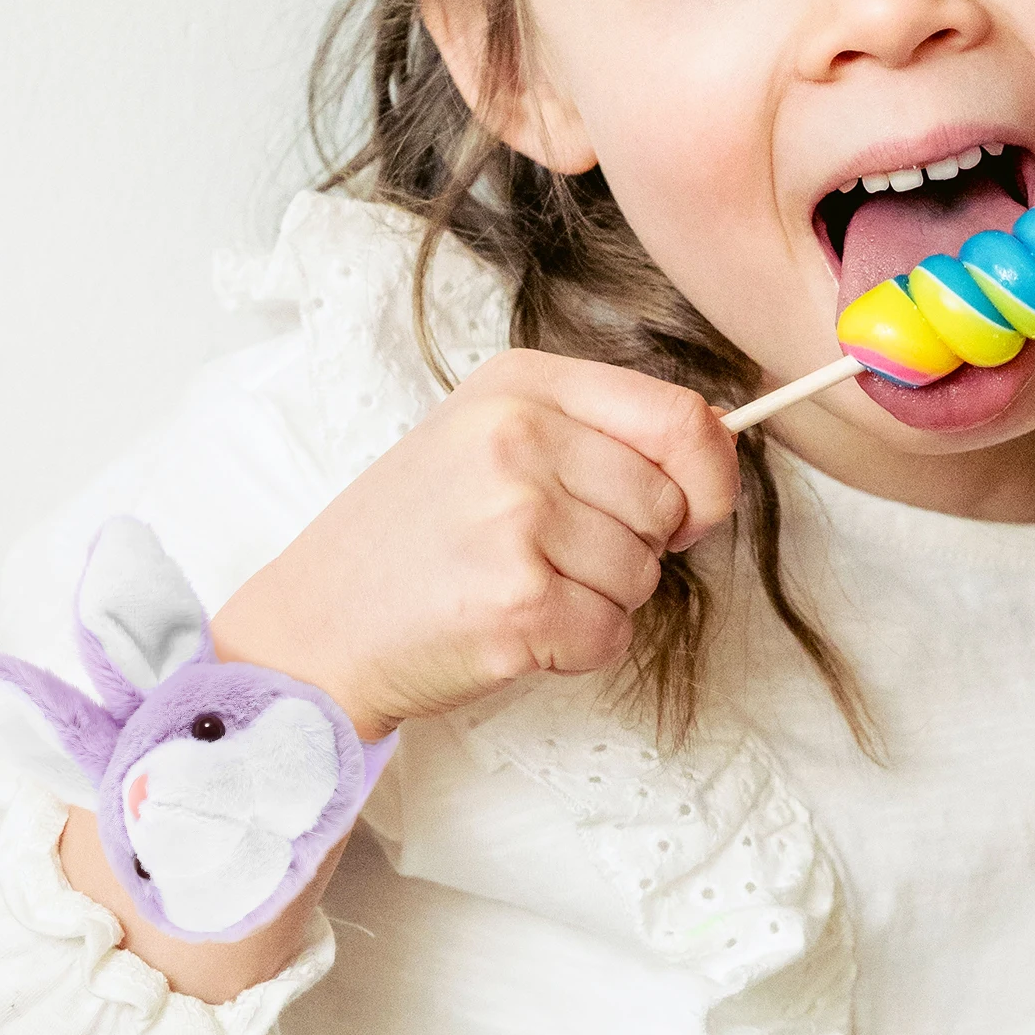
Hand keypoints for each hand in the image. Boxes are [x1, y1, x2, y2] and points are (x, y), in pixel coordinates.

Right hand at [212, 348, 739, 737]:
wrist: (317, 623)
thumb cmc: (409, 536)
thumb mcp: (486, 439)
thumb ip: (594, 431)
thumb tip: (717, 448)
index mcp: (520, 385)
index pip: (681, 418)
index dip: (707, 477)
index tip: (686, 512)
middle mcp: (519, 439)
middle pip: (667, 505)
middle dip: (635, 549)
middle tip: (551, 557)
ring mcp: (517, 519)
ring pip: (643, 575)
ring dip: (599, 601)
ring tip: (516, 587)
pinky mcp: (519, 604)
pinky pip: (612, 635)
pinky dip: (575, 648)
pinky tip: (511, 629)